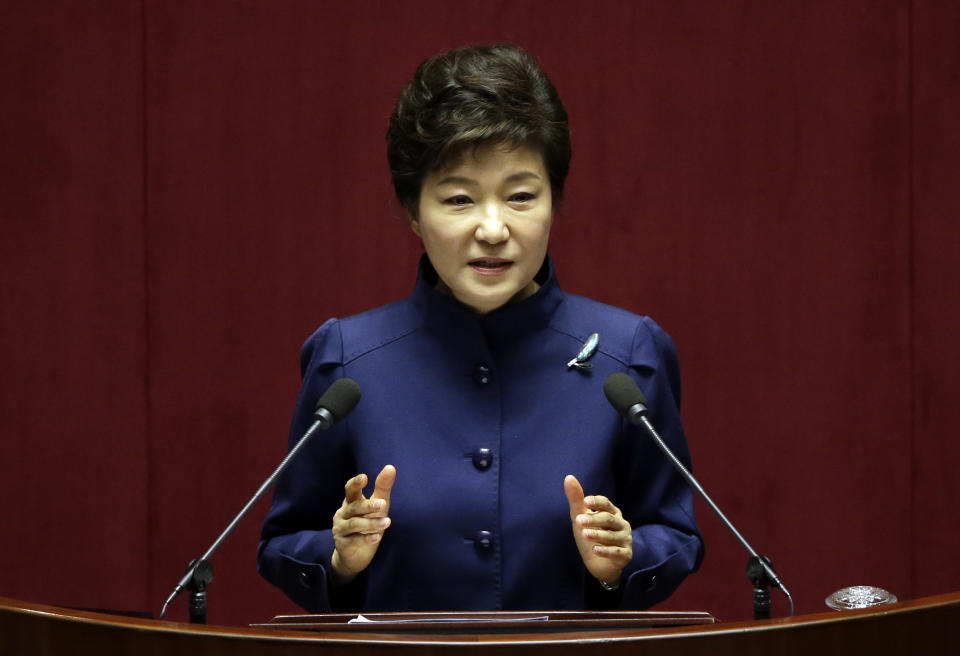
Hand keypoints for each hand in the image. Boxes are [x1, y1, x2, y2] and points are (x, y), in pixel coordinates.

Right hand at [330, 464, 395, 583]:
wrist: (355, 555)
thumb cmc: (367, 524)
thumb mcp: (377, 506)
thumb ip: (382, 487)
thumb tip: (390, 467)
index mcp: (350, 501)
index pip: (350, 490)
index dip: (356, 483)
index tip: (364, 478)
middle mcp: (343, 513)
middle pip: (354, 507)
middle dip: (369, 506)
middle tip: (383, 504)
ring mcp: (340, 529)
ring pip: (355, 524)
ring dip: (371, 523)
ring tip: (387, 522)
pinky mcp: (342, 544)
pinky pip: (354, 540)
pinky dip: (366, 539)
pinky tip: (377, 538)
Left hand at [564, 474, 632, 586]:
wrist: (598, 564)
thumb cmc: (591, 535)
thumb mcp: (581, 517)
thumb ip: (576, 499)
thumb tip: (568, 477)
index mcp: (612, 512)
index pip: (606, 504)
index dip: (597, 502)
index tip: (585, 501)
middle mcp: (621, 524)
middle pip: (608, 519)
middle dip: (593, 519)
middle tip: (578, 520)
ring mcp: (625, 540)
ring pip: (612, 536)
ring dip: (597, 535)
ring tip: (584, 534)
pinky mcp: (626, 555)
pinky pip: (616, 552)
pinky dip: (606, 551)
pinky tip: (595, 550)